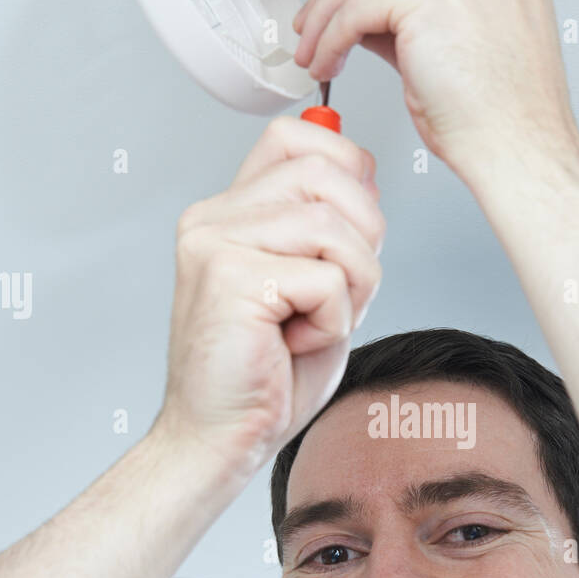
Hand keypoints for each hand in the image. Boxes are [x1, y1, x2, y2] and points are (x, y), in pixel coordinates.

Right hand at [153, 116, 385, 479]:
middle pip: (326, 172)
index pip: (295, 137)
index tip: (352, 228)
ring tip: (313, 323)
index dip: (346, 167)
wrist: (220, 440)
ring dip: (351, 285)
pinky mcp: (230, 279)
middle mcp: (213, 218)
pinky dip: (333, 321)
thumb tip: (365, 172)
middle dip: (364, 236)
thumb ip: (331, 228)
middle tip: (340, 293)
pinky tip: (294, 344)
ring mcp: (215, 244)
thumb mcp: (313, 285)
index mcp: (228, 213)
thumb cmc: (267, 374)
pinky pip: (327, 278)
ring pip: (334, 225)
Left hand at [292, 0, 578, 178]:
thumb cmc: (500, 119)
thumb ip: (414, 16)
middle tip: (310, 15)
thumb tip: (363, 8)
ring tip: (313, 51)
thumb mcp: (456, 47)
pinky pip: (360, 9)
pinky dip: (332, 37)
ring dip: (328, 15)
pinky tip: (327, 62)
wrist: (518, 153)